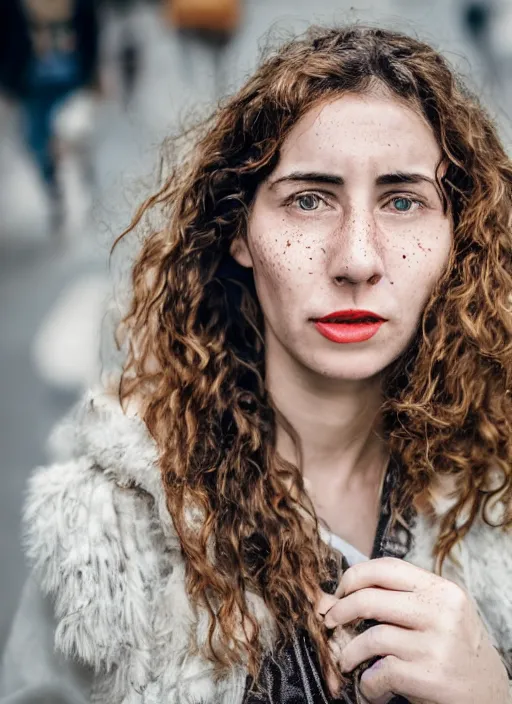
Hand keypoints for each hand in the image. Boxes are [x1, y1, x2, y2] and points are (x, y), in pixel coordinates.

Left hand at [320, 557, 509, 703]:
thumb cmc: (456, 652)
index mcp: (442, 590)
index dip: (354, 576)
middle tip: (330, 622)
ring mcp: (437, 645)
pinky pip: (381, 673)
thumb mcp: (440, 615)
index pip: (386, 567)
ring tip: (347, 661)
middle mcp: (442, 612)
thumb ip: (399, 600)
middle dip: (341, 611)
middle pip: (370, 599)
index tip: (340, 591)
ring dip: (350, 653)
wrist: (491, 697)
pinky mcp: (430, 677)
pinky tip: (373, 687)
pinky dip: (368, 683)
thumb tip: (337, 596)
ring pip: (372, 638)